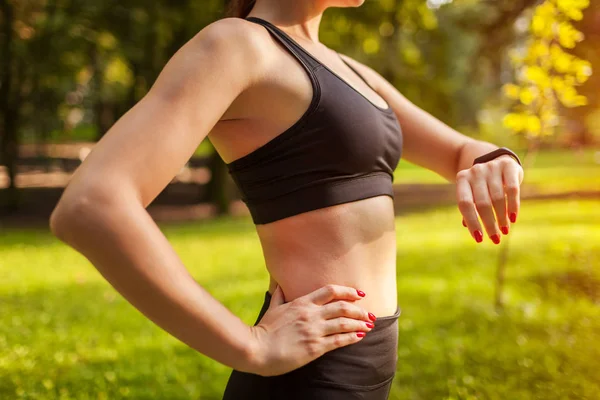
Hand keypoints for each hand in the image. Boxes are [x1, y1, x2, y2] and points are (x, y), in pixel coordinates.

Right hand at [246, 284, 374, 376]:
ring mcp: (313, 330)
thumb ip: (279, 295)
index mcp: (302, 302)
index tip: (359, 294)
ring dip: (360, 323)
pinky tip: (359, 336)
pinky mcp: (314, 347)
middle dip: (359, 309)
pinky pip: (339, 340)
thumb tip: (279, 284)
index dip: (348, 291)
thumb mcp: (273, 308)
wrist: (256, 348)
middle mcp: (311, 314)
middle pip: (342, 306)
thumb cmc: (264, 329)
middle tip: (369, 313)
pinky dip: (352, 337)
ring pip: (344, 323)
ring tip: (369, 325)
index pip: (330, 291)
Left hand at [456, 155, 523, 243]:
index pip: (465, 204)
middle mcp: (475, 171)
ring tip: (505, 230)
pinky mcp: (508, 166)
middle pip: (482, 203)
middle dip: (489, 224)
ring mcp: (491, 167)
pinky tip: (513, 219)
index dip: (472, 221)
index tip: (479, 239)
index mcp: (462, 179)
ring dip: (502, 218)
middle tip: (495, 238)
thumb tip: (471, 230)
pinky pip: (512, 189)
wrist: (497, 160)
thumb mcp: (473, 193)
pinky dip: (513, 206)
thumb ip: (471, 208)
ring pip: (498, 198)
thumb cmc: (482, 184)